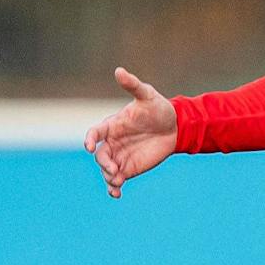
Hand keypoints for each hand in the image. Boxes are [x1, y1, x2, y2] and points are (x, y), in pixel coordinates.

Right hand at [84, 67, 176, 197]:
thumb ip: (133, 85)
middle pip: (100, 156)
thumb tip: (119, 70)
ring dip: (108, 178)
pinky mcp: (129, 168)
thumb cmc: (158, 108)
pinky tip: (117, 194)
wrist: (175, 127)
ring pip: (106, 170)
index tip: (90, 147)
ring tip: (117, 183)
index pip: (94, 133)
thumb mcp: (147, 95)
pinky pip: (117, 181)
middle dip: (104, 164)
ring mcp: (120, 157)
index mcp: (112, 125)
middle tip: (114, 170)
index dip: (89, 139)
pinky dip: (114, 188)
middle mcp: (112, 142)